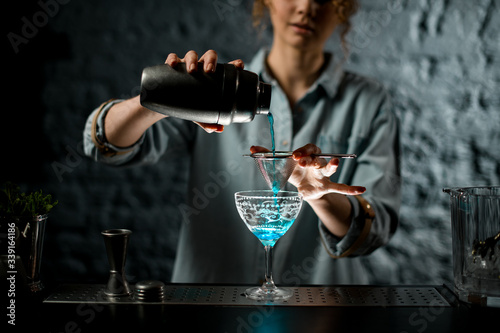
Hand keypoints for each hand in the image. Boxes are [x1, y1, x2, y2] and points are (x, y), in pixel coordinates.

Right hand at [165, 50, 244, 133]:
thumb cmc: (190, 105)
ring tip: (192, 70)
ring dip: (193, 60)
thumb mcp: (199, 114)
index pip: (226, 67)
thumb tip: (218, 129)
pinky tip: (173, 65)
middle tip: (209, 71)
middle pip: (210, 56)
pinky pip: (173, 58)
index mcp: (213, 77)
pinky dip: (173, 59)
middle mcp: (201, 68)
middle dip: (211, 61)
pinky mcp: (173, 67)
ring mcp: (187, 65)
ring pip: (192, 55)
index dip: (234, 64)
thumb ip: (208, 121)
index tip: (239, 66)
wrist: (169, 103)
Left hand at [250, 144, 365, 200]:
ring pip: (328, 169)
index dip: (303, 151)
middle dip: (311, 159)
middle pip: (317, 158)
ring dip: (331, 165)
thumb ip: (266, 156)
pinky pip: (340, 187)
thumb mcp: (280, 165)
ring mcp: (323, 175)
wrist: (302, 188)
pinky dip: (351, 189)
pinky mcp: (327, 187)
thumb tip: (251, 148)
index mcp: (306, 155)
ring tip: (335, 163)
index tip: (295, 156)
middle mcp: (316, 162)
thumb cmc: (293, 172)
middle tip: (303, 162)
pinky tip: (361, 189)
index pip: (308, 149)